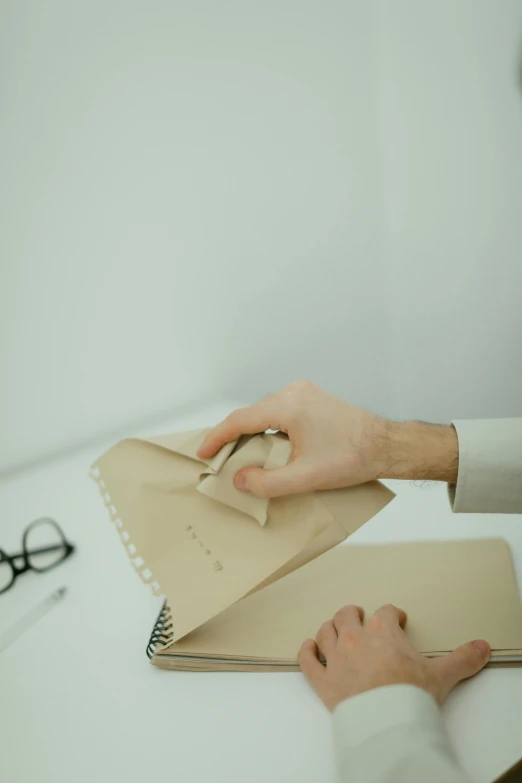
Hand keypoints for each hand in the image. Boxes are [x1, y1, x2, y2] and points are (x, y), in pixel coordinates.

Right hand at [197, 380, 458, 497]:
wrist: (385, 445)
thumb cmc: (351, 458)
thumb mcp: (306, 477)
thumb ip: (267, 482)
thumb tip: (239, 480)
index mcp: (288, 407)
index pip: (240, 420)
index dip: (217, 437)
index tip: (203, 453)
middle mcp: (293, 392)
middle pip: (250, 413)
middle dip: (232, 435)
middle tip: (218, 458)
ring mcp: (303, 391)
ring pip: (264, 411)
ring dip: (250, 431)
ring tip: (239, 454)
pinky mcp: (312, 396)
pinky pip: (278, 409)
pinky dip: (266, 425)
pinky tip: (266, 444)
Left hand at [298, 603, 489, 711]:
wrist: (387, 722)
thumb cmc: (411, 696)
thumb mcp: (442, 675)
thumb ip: (461, 659)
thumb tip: (481, 648)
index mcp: (384, 631)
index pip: (386, 612)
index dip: (392, 614)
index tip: (397, 619)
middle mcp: (356, 638)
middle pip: (348, 615)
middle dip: (354, 614)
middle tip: (360, 617)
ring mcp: (336, 658)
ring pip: (326, 632)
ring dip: (330, 628)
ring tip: (335, 630)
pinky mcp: (323, 680)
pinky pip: (306, 660)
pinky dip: (305, 652)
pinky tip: (307, 648)